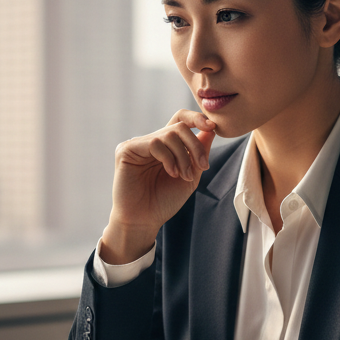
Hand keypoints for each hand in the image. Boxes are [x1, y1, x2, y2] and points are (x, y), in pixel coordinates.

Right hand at [100, 111, 215, 263]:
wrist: (144, 221)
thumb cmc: (165, 202)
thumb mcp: (191, 176)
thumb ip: (199, 153)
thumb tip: (211, 129)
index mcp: (166, 146)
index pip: (180, 121)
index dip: (197, 118)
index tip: (213, 126)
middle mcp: (151, 142)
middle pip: (179, 126)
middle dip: (195, 146)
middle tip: (203, 166)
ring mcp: (138, 145)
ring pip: (169, 134)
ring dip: (183, 156)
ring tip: (183, 176)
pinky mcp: (126, 150)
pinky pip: (154, 143)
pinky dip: (168, 158)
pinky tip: (170, 173)